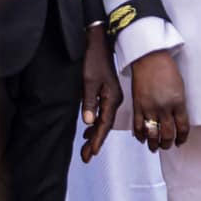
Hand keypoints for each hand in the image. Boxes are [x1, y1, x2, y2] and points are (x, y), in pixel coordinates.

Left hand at [80, 24, 121, 161]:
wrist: (99, 43)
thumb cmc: (93, 60)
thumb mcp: (88, 82)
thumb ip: (89, 103)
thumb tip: (88, 122)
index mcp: (112, 98)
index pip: (104, 124)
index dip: (97, 139)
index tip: (91, 153)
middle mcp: (114, 99)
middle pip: (105, 125)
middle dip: (95, 141)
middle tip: (86, 157)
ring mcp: (111, 96)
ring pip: (103, 120)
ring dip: (94, 134)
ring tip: (86, 148)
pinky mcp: (107, 93)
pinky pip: (102, 113)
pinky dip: (95, 123)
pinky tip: (89, 129)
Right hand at [130, 50, 189, 150]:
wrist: (149, 58)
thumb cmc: (166, 68)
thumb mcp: (180, 87)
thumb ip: (179, 104)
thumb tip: (178, 119)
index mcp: (178, 101)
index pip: (182, 127)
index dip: (182, 137)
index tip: (181, 141)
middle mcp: (164, 107)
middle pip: (167, 134)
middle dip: (168, 144)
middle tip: (168, 146)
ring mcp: (149, 108)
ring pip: (152, 134)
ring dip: (154, 144)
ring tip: (155, 147)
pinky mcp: (137, 106)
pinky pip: (138, 127)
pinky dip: (140, 135)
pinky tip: (143, 138)